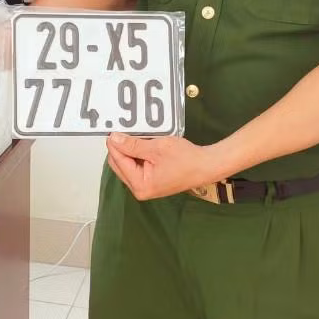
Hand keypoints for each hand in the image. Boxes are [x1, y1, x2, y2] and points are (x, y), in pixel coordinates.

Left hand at [106, 133, 222, 201]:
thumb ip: (133, 145)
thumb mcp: (157, 147)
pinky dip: (137, 154)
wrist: (206, 166)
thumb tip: (114, 139)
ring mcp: (145, 187)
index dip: (114, 143)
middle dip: (120, 147)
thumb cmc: (186, 159)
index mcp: (140, 184)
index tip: (113, 128)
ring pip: (126, 165)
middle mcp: (139, 189)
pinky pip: (136, 166)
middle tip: (124, 130)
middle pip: (119, 164)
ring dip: (129, 150)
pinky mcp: (150, 182)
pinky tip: (142, 143)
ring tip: (134, 135)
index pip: (117, 160)